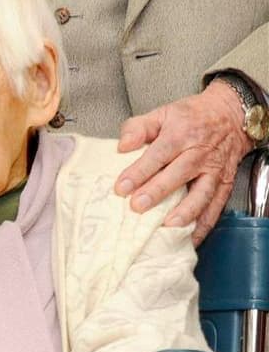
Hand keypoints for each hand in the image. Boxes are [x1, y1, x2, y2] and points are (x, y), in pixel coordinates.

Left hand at [115, 81, 252, 244]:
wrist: (230, 116)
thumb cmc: (190, 117)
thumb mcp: (162, 113)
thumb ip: (138, 127)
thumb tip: (121, 146)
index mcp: (180, 134)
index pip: (158, 154)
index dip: (139, 171)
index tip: (121, 187)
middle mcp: (198, 154)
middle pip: (177, 175)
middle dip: (157, 192)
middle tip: (137, 208)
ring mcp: (213, 171)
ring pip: (201, 194)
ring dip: (185, 212)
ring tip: (168, 226)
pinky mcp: (224, 184)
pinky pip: (216, 207)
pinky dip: (204, 224)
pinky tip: (191, 238)